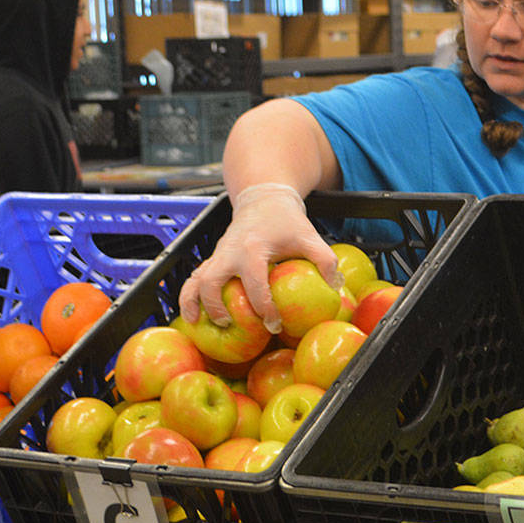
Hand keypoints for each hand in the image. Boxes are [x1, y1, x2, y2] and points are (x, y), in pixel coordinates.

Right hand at [178, 184, 340, 332]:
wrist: (263, 198)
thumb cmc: (286, 220)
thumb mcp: (309, 236)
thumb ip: (325, 260)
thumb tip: (335, 287)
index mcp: (252, 249)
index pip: (255, 285)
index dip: (264, 309)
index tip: (274, 325)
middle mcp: (229, 252)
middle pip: (211, 282)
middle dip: (216, 307)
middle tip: (230, 324)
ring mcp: (218, 255)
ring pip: (194, 279)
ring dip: (191, 301)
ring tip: (194, 322)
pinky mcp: (213, 258)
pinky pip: (194, 277)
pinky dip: (188, 295)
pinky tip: (191, 313)